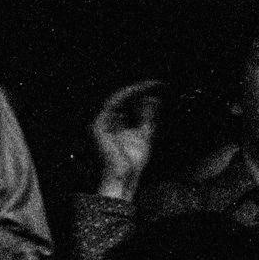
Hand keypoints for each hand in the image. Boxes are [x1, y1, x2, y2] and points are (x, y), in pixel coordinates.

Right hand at [89, 80, 164, 198]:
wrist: (123, 176)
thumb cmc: (133, 160)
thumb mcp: (145, 134)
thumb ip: (148, 117)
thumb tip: (153, 99)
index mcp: (119, 122)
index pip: (131, 102)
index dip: (144, 93)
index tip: (160, 86)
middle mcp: (109, 120)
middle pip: (124, 99)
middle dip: (140, 89)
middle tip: (157, 83)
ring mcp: (102, 122)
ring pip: (117, 99)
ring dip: (134, 91)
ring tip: (149, 85)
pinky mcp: (98, 125)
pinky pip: (111, 106)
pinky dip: (124, 98)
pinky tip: (137, 92)